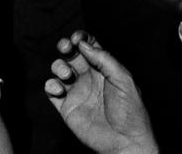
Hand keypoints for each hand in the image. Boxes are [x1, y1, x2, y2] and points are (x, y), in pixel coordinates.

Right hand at [44, 31, 157, 153]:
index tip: (76, 38)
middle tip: (66, 47)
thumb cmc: (130, 112)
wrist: (125, 142)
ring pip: (58, 69)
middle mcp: (88, 78)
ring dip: (58, 66)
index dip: (81, 39)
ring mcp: (76, 91)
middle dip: (65, 46)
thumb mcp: (123, 79)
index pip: (89, 47)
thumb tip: (84, 44)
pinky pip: (51, 90)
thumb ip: (104, 59)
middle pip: (71, 54)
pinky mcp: (66, 107)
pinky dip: (51, 85)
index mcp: (103, 69)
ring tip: (67, 75)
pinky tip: (60, 89)